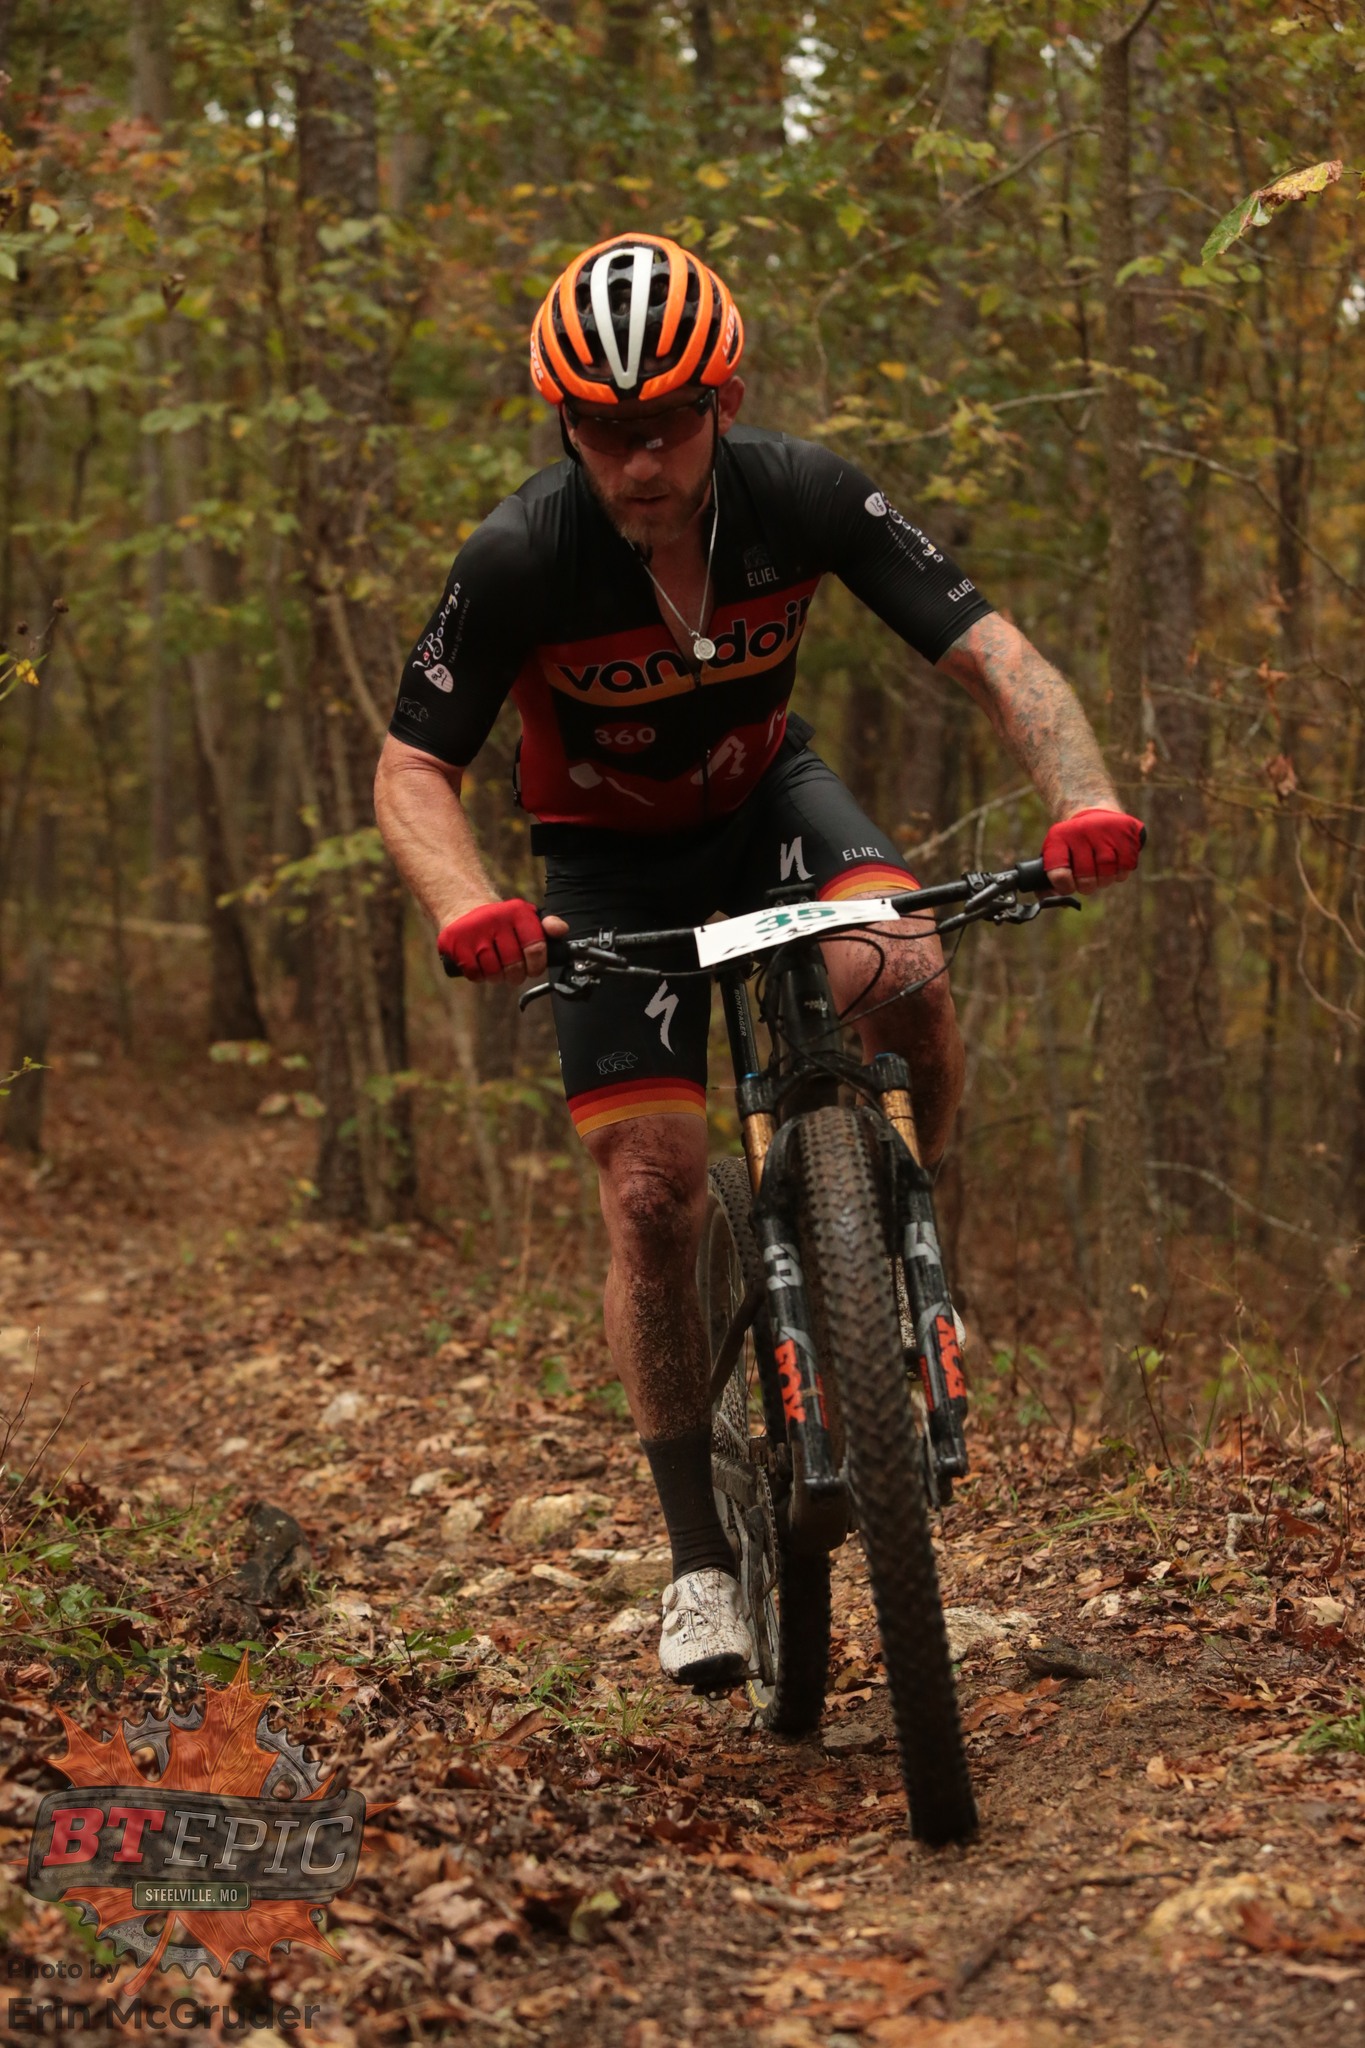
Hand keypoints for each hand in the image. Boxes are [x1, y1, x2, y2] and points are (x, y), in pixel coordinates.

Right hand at [437, 900, 569, 984]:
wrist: (463, 908)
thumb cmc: (502, 921)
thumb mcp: (526, 917)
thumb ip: (547, 926)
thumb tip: (561, 931)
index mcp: (517, 911)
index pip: (536, 947)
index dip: (537, 965)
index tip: (533, 970)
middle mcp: (495, 918)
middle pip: (514, 964)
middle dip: (516, 975)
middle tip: (514, 973)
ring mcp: (473, 930)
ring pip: (493, 971)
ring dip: (497, 976)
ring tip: (496, 967)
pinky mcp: (455, 942)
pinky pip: (474, 973)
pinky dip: (479, 975)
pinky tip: (480, 965)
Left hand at [1042, 807, 1144, 895]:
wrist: (1094, 813)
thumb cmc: (1072, 845)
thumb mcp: (1055, 857)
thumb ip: (1051, 884)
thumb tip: (1059, 903)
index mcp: (1058, 837)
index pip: (1059, 872)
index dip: (1064, 886)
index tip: (1068, 887)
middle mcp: (1081, 829)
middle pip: (1086, 876)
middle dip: (1086, 885)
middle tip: (1086, 881)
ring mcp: (1106, 828)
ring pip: (1108, 872)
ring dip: (1105, 879)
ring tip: (1100, 871)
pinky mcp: (1127, 830)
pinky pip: (1127, 865)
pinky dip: (1121, 871)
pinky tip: (1115, 862)